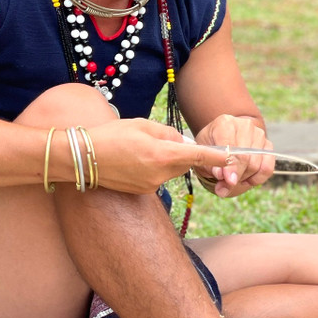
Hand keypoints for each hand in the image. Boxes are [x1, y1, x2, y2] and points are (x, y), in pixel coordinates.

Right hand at [87, 119, 229, 194]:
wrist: (84, 157)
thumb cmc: (112, 135)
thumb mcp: (142, 124)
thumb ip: (168, 133)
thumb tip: (182, 142)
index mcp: (162, 154)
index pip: (198, 155)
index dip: (217, 156)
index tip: (232, 157)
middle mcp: (160, 174)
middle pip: (185, 163)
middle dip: (182, 152)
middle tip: (160, 140)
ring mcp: (151, 186)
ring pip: (171, 171)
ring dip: (165, 160)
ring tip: (140, 149)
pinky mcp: (143, 192)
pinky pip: (158, 178)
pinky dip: (153, 169)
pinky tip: (134, 161)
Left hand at [194, 115, 273, 197]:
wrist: (221, 140)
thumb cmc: (210, 147)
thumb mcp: (203, 155)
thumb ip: (210, 166)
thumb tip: (222, 176)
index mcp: (225, 123)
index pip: (231, 146)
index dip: (230, 166)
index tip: (228, 181)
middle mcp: (245, 126)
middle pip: (245, 158)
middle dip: (235, 176)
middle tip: (223, 188)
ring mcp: (259, 134)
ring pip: (256, 165)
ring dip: (243, 178)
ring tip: (230, 181)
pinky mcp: (268, 145)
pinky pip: (268, 168)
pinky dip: (257, 178)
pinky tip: (246, 180)